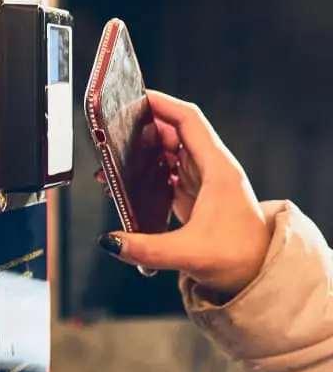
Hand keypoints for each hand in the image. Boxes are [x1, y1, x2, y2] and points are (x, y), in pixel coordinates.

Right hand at [95, 90, 273, 297]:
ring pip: (170, 152)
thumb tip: (110, 242)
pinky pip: (168, 172)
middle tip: (112, 132)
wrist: (260, 273)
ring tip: (114, 161)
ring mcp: (204, 182)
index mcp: (218, 170)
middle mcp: (212, 170)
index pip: (189, 121)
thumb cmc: (238, 258)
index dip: (162, 105)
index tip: (136, 98)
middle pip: (175, 133)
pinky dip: (148, 171)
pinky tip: (128, 182)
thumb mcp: (189, 254)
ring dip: (143, 151)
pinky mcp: (197, 196)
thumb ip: (146, 249)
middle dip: (143, 129)